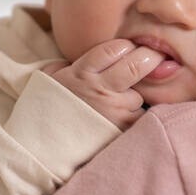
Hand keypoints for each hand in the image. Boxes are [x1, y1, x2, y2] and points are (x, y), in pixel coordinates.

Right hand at [43, 39, 161, 129]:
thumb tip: (77, 58)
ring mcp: (113, 111)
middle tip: (155, 58)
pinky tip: (123, 118)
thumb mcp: (49, 79)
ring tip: (121, 102)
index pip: (114, 48)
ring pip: (139, 96)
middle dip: (150, 58)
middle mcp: (100, 89)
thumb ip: (66, 65)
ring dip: (135, 97)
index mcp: (82, 72)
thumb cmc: (44, 111)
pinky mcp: (121, 131)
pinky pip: (138, 118)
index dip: (127, 45)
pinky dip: (134, 117)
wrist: (40, 149)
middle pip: (136, 65)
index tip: (131, 47)